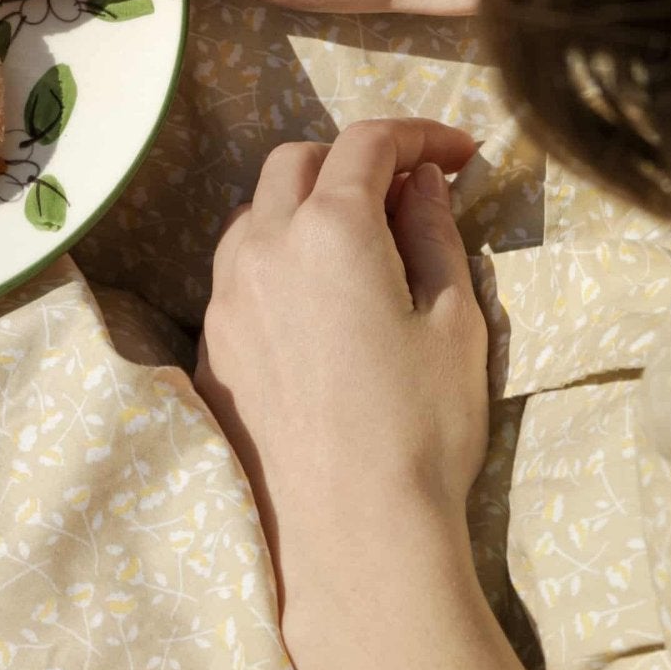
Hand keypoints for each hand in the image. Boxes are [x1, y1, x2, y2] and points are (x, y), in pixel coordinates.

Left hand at [194, 118, 487, 645]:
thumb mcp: (454, 322)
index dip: (418, 135)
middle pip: (296, 161)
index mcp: (329, 229)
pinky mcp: (210, 343)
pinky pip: (237, 272)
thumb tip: (421, 182)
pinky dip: (277, 259)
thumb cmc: (421, 428)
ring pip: (256, 213)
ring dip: (305, 205)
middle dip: (353, 160)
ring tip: (361, 244)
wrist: (351, 534)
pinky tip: (317, 300)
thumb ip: (434, 234)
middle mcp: (262, 247)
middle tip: (410, 192)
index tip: (461, 154)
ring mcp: (224, 295)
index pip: (367, 143)